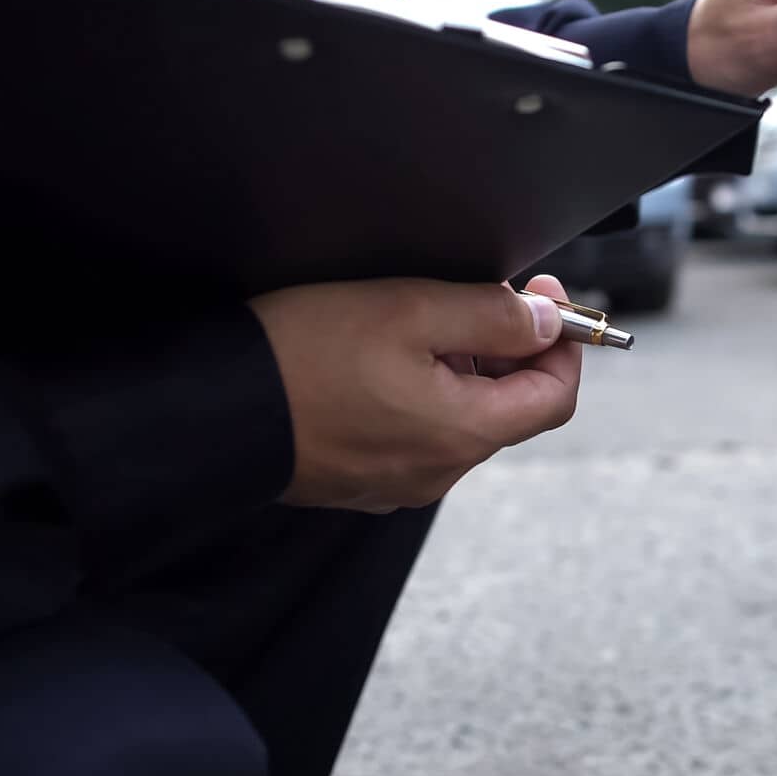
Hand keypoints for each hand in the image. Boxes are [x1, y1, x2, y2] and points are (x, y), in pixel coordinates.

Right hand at [247, 275, 583, 511]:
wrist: (213, 411)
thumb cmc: (303, 355)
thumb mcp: (409, 309)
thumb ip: (491, 316)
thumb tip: (546, 323)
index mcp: (463, 433)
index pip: (556, 397)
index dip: (563, 342)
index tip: (543, 293)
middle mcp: (439, 471)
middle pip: (509, 409)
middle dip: (510, 350)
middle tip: (479, 295)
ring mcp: (399, 482)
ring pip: (460, 420)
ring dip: (463, 371)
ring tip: (419, 322)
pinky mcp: (362, 481)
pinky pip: (416, 436)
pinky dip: (421, 396)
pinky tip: (381, 360)